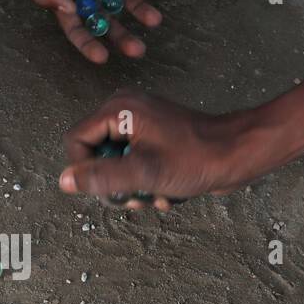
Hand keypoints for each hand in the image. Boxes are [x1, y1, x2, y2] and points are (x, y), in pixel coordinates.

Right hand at [58, 89, 274, 208]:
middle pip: (94, 155)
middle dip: (114, 183)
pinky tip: (166, 189)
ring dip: (132, 188)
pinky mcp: (153, 138)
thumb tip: (65, 181)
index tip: (109, 187)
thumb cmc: (197, 158)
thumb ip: (100, 176)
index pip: (75, 141)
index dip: (86, 170)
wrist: (238, 154)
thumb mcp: (143, 173)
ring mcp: (140, 124)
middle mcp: (125, 111)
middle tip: (136, 194)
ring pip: (115, 165)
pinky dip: (146, 182)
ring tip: (155, 194)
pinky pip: (134, 164)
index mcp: (119, 109)